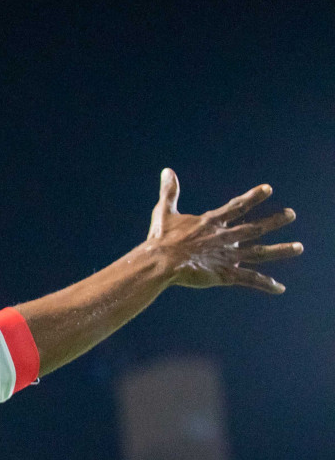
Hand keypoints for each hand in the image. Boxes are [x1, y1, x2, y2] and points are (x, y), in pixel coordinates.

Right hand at [145, 169, 301, 293]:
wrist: (162, 261)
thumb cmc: (161, 238)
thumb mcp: (164, 212)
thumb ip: (170, 192)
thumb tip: (167, 171)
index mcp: (211, 223)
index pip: (237, 207)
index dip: (253, 197)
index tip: (269, 189)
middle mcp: (224, 238)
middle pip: (254, 228)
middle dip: (274, 221)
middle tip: (291, 214)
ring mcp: (227, 256)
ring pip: (259, 252)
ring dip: (280, 250)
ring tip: (299, 248)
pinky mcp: (225, 274)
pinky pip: (249, 279)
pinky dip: (266, 284)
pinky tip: (280, 288)